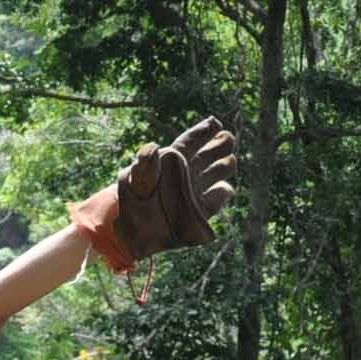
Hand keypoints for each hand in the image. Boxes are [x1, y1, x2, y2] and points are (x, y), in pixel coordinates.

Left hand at [72, 117, 237, 272]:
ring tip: (229, 161)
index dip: (202, 132)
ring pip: (215, 172)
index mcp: (169, 163)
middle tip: (228, 139)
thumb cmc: (131, 206)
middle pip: (207, 154)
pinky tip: (224, 189)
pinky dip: (222, 192)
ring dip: (224, 166)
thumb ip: (144, 166)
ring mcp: (192, 192)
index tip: (215, 122)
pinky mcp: (199, 212)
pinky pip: (217, 198)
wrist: (133, 237)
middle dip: (219, 145)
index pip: (188, 142)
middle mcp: (183, 175)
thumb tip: (152, 147)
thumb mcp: (135, 184)